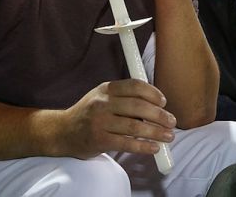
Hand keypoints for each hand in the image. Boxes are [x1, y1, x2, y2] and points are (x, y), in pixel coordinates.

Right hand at [55, 79, 176, 158]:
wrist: (63, 132)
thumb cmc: (89, 114)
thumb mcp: (102, 97)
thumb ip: (124, 97)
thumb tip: (156, 105)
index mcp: (106, 89)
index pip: (135, 86)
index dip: (153, 93)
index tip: (164, 102)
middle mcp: (102, 103)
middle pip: (138, 106)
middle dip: (159, 115)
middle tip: (171, 122)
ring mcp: (100, 122)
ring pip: (134, 126)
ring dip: (156, 132)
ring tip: (168, 136)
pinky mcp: (99, 140)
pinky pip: (126, 143)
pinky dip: (143, 146)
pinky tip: (154, 148)